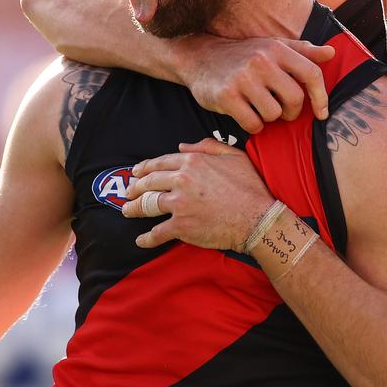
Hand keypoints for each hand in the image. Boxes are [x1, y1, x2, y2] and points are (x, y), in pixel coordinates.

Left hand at [122, 138, 275, 249]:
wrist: (258, 218)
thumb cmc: (250, 186)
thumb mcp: (233, 156)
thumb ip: (207, 146)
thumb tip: (182, 147)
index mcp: (192, 162)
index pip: (160, 163)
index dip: (144, 168)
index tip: (136, 173)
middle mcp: (181, 180)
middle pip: (149, 182)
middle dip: (135, 188)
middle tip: (128, 193)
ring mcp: (179, 204)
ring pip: (147, 205)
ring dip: (134, 209)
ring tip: (127, 211)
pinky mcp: (181, 226)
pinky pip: (157, 232)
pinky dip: (147, 238)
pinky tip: (140, 240)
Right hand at [174, 35, 334, 132]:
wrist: (199, 56)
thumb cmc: (242, 54)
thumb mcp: (272, 46)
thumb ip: (303, 51)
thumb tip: (332, 54)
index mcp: (277, 48)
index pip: (312, 74)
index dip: (321, 97)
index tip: (322, 113)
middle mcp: (261, 61)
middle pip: (295, 99)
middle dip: (292, 112)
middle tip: (282, 111)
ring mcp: (243, 79)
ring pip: (273, 114)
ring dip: (269, 118)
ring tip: (259, 108)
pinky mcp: (226, 96)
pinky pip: (253, 124)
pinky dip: (253, 125)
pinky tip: (246, 114)